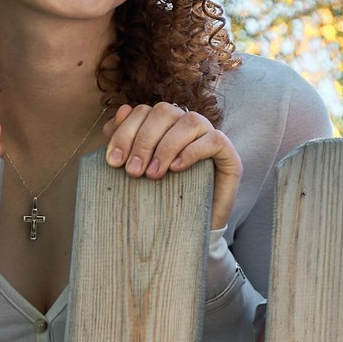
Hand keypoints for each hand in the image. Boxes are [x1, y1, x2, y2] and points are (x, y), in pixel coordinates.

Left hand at [107, 103, 242, 230]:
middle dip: (144, 141)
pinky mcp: (229, 155)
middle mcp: (188, 126)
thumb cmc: (160, 198)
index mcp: (165, 125)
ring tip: (153, 173)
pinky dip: (192, 151)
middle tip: (133, 171)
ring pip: (191, 121)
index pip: (144, 111)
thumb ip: (125, 141)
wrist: (186, 230)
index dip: (126, 131)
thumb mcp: (136, 169)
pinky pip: (214, 139)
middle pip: (165, 112)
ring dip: (167, 146)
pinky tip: (176, 168)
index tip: (113, 161)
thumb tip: (121, 110)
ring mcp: (210, 137)